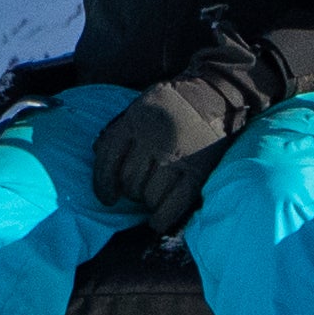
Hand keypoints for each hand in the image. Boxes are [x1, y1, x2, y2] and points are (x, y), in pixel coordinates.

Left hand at [89, 74, 253, 240]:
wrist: (216, 92)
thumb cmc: (174, 102)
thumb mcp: (140, 104)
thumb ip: (120, 128)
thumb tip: (97, 155)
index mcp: (136, 120)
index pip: (107, 158)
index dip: (102, 184)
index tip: (107, 197)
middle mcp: (154, 139)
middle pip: (129, 182)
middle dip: (130, 191)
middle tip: (139, 189)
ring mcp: (178, 156)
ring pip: (149, 196)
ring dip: (148, 202)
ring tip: (153, 196)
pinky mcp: (198, 170)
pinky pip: (175, 203)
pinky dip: (162, 218)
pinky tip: (157, 222)